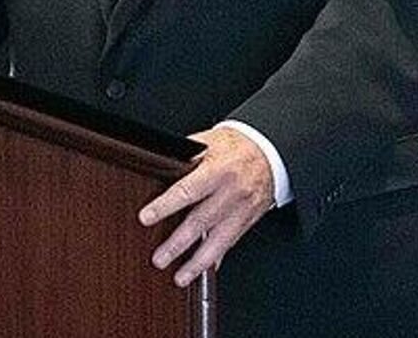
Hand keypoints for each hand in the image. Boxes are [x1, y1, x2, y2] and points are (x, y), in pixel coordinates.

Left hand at [139, 125, 275, 286]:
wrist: (270, 152)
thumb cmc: (237, 145)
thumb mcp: (210, 141)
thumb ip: (187, 156)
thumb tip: (159, 165)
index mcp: (218, 170)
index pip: (187, 191)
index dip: (165, 206)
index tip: (146, 218)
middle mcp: (231, 192)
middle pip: (200, 222)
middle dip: (177, 244)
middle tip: (159, 259)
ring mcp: (241, 210)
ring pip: (218, 242)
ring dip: (197, 263)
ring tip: (180, 277)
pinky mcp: (248, 221)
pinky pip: (230, 244)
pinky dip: (217, 259)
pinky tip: (204, 270)